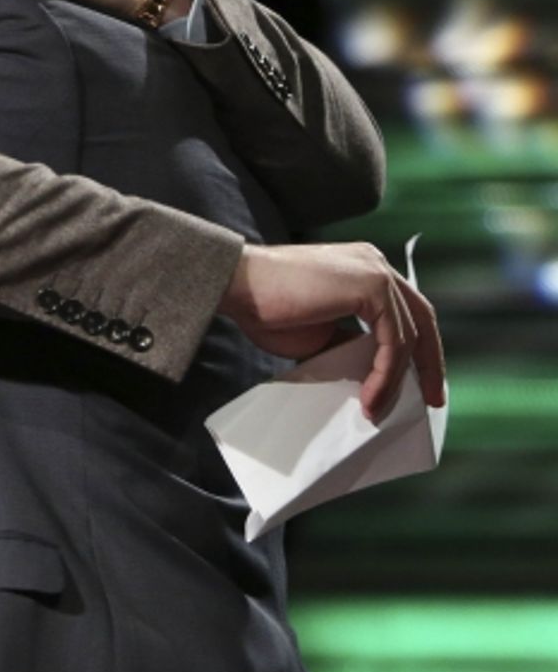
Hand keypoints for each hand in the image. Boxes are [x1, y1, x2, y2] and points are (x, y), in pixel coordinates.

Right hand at [219, 242, 444, 422]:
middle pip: (421, 318)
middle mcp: (375, 263)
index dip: (418, 347)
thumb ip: (349, 341)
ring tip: (378, 409)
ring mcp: (376, 272)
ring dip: (396, 379)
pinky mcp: (371, 286)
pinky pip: (393, 341)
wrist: (240, 285)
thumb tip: (370, 372)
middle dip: (429, 363)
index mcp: (364, 268)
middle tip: (430, 400)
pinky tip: (369, 397)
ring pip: (408, 334)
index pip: (406, 309)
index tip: (420, 382)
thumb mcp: (320, 331)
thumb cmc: (268, 306)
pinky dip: (385, 374)